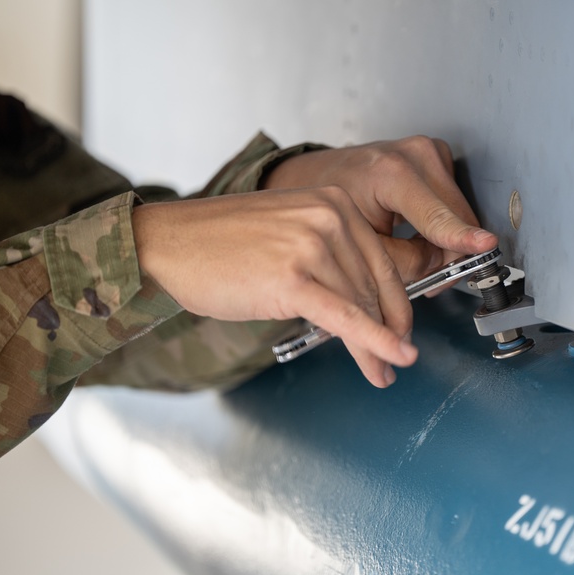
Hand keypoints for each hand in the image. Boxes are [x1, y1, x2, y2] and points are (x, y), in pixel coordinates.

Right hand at [132, 188, 416, 387]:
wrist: (169, 244)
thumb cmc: (221, 244)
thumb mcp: (289, 233)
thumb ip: (331, 256)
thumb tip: (368, 301)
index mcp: (334, 202)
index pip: (383, 260)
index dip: (398, 303)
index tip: (403, 329)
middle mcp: (330, 217)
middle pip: (376, 286)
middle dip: (390, 329)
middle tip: (397, 358)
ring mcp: (312, 246)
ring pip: (362, 307)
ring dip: (377, 346)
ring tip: (381, 372)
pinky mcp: (293, 279)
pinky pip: (346, 318)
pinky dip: (374, 343)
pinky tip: (391, 360)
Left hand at [263, 136, 497, 282]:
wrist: (318, 179)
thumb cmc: (330, 209)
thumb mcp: (362, 244)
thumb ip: (404, 262)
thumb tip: (442, 268)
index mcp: (390, 172)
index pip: (436, 215)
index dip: (461, 237)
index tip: (485, 246)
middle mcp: (416, 154)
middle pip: (457, 217)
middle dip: (448, 253)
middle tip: (426, 277)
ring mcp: (430, 151)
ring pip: (460, 212)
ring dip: (447, 240)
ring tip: (414, 252)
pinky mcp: (437, 155)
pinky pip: (455, 202)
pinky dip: (443, 223)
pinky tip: (418, 231)